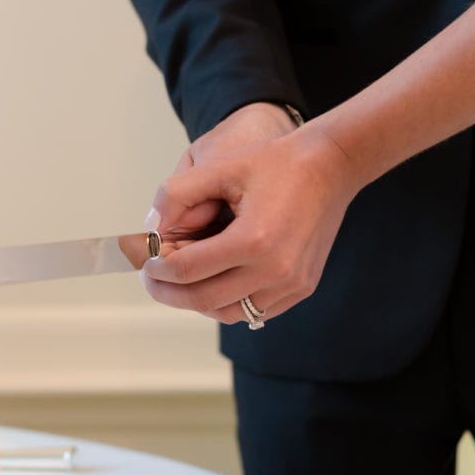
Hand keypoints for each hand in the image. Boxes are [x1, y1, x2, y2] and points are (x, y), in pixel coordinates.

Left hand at [141, 125, 358, 324]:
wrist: (330, 166)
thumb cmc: (275, 162)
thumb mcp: (220, 167)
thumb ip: (176, 194)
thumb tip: (151, 229)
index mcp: (253, 240)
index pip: (188, 270)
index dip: (157, 268)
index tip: (143, 260)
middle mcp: (276, 270)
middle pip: (204, 298)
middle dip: (169, 292)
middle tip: (151, 278)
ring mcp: (291, 283)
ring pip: (228, 312)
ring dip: (197, 300)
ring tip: (178, 281)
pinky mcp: (301, 288)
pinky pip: (254, 310)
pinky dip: (226, 302)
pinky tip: (211, 281)